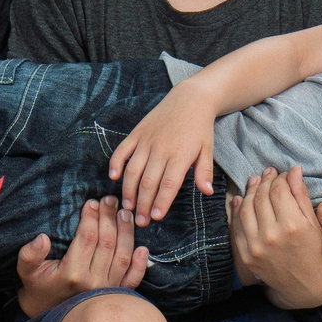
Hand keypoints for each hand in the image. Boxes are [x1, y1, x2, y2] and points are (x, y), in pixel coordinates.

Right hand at [15, 198, 146, 317]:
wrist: (52, 318)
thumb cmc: (38, 288)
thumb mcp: (27, 271)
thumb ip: (30, 255)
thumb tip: (42, 238)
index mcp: (72, 274)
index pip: (88, 238)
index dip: (92, 217)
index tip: (92, 202)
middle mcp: (93, 282)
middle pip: (108, 243)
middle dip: (110, 218)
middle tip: (110, 200)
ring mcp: (107, 289)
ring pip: (123, 256)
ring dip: (127, 232)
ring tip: (125, 213)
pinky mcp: (116, 295)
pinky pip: (133, 279)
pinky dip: (140, 264)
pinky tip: (143, 247)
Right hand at [106, 82, 218, 221]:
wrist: (190, 99)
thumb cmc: (200, 129)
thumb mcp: (208, 150)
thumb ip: (204, 172)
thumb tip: (206, 192)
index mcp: (180, 156)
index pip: (168, 184)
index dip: (160, 202)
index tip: (154, 218)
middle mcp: (161, 149)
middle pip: (148, 182)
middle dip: (142, 204)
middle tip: (139, 222)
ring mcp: (147, 141)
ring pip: (133, 169)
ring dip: (128, 190)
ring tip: (127, 206)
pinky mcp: (137, 133)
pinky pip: (122, 150)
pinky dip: (115, 163)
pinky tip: (113, 177)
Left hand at [228, 167, 321, 308]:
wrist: (306, 287)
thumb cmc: (316, 253)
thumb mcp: (314, 223)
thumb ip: (301, 195)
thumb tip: (293, 170)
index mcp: (292, 225)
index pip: (278, 190)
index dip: (279, 178)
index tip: (281, 174)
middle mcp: (272, 235)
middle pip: (260, 197)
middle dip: (264, 181)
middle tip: (267, 174)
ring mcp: (256, 247)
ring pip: (246, 209)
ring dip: (249, 192)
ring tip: (255, 183)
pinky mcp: (246, 256)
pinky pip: (237, 227)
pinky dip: (237, 210)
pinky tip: (241, 200)